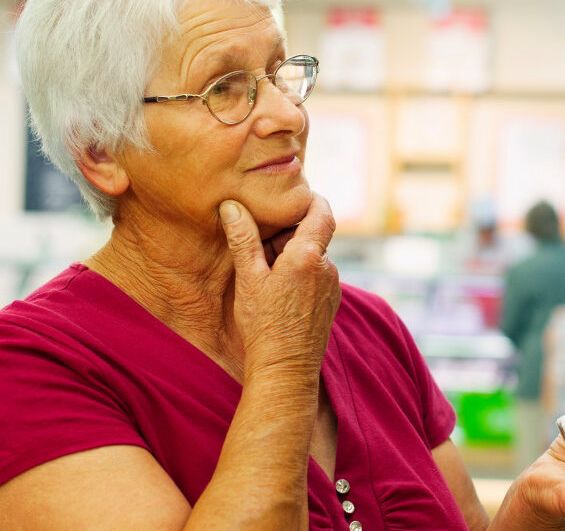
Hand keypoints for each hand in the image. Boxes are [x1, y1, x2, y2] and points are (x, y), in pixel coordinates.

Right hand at [219, 194, 340, 378]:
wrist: (285, 369)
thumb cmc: (264, 325)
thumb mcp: (248, 279)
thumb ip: (243, 239)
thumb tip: (232, 206)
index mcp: (309, 256)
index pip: (322, 212)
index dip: (311, 199)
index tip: (294, 195)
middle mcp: (327, 268)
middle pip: (314, 235)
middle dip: (290, 232)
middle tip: (261, 236)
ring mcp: (332, 286)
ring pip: (315, 256)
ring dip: (293, 253)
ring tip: (264, 266)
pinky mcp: (331, 302)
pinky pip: (318, 276)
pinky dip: (301, 271)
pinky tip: (277, 287)